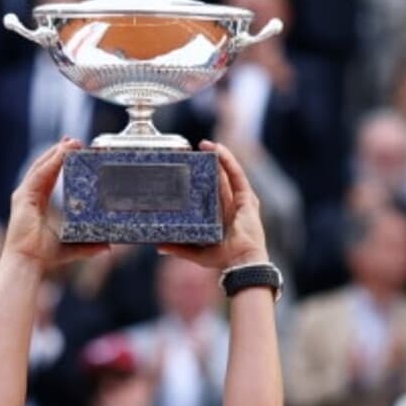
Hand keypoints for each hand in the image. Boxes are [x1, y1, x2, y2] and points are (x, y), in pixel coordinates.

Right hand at [2, 138, 109, 267]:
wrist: (28, 261)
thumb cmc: (44, 256)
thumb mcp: (72, 247)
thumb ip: (89, 246)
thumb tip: (108, 247)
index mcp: (38, 203)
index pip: (48, 176)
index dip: (59, 161)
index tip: (71, 150)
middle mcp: (29, 196)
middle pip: (44, 166)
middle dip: (57, 152)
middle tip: (73, 140)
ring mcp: (24, 195)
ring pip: (41, 166)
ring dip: (56, 152)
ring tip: (70, 142)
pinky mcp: (23, 197)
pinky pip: (39, 174)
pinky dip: (51, 162)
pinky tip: (61, 153)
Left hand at [161, 141, 267, 269]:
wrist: (241, 261)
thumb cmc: (224, 259)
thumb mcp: (196, 253)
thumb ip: (179, 248)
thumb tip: (158, 246)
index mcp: (221, 217)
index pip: (210, 193)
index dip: (201, 179)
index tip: (188, 168)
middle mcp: (231, 207)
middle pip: (218, 179)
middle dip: (208, 164)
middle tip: (193, 152)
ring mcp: (240, 201)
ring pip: (228, 173)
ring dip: (218, 156)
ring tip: (205, 144)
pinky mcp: (247, 197)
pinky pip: (236, 174)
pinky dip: (228, 160)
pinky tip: (219, 149)